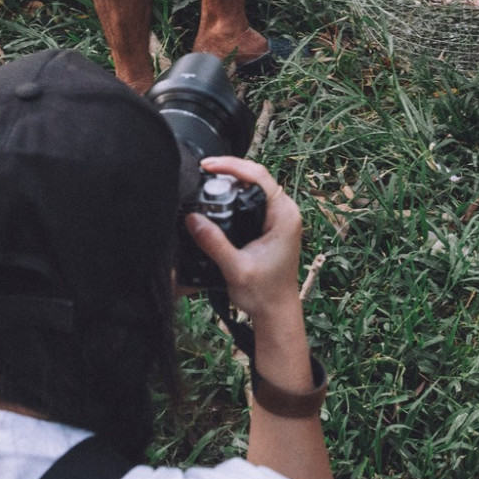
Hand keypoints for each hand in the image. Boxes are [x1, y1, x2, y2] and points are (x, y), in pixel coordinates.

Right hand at [188, 156, 303, 321]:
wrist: (275, 312)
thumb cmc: (263, 294)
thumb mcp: (236, 268)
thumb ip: (214, 242)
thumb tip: (192, 219)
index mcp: (285, 217)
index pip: (259, 176)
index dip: (233, 166)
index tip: (209, 165)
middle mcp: (286, 212)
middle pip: (257, 176)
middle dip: (230, 168)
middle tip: (203, 169)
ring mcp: (280, 217)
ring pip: (255, 186)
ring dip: (232, 179)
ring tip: (207, 177)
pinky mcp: (271, 224)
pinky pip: (253, 199)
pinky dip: (236, 193)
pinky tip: (218, 195)